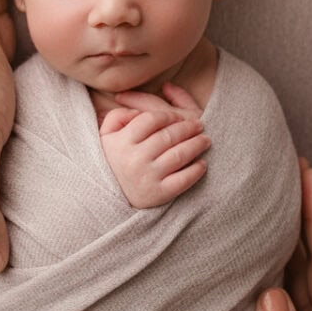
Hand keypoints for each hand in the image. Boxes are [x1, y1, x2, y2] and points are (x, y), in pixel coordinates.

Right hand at [99, 83, 210, 207]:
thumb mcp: (106, 136)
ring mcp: (148, 177)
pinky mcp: (159, 194)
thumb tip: (138, 110)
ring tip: (205, 140)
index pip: (151, 120)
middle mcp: (135, 159)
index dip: (168, 116)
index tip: (177, 117)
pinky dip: (196, 170)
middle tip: (200, 125)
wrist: (106, 200)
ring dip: (197, 145)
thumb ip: (118, 116)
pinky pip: (183, 179)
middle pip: (169, 136)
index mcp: (123, 141)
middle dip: (188, 128)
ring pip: (180, 155)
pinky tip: (202, 164)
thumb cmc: (111, 161)